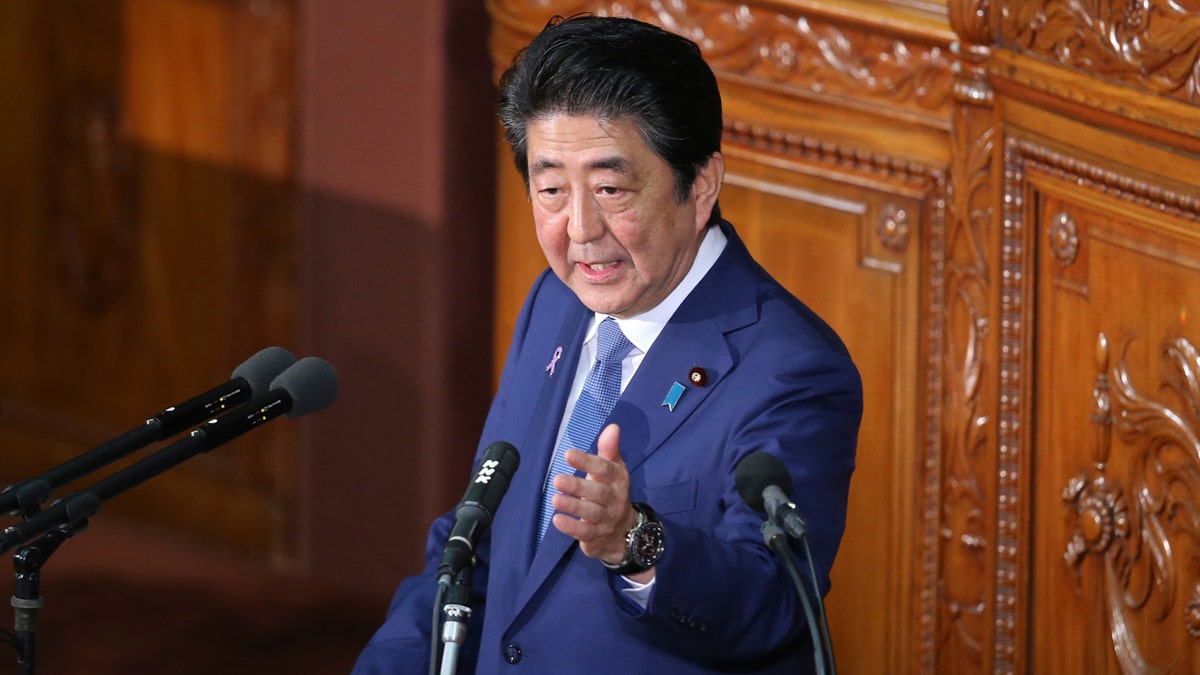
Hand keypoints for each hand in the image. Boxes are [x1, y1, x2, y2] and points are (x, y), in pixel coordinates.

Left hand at [551, 423, 642, 569]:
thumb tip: (613, 427)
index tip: (568, 455)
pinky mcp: (596, 536)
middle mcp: (615, 499)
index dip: (587, 461)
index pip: (605, 469)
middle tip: (557, 480)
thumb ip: (610, 450)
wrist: (624, 532)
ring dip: (573, 506)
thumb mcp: (613, 470)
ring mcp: (607, 519)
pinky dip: (571, 527)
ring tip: (555, 498)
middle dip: (578, 486)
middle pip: (598, 492)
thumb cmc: (611, 492)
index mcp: (618, 479)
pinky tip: (557, 520)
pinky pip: (585, 532)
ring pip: (591, 512)